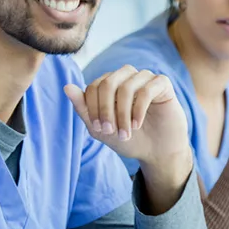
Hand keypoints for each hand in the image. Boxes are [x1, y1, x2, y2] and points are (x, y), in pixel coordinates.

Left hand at [64, 65, 189, 169]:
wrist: (157, 152)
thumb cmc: (129, 139)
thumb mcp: (101, 129)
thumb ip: (84, 109)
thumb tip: (66, 87)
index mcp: (110, 84)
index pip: (94, 86)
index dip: (93, 107)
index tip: (99, 129)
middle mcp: (126, 77)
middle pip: (107, 83)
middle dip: (105, 110)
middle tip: (109, 131)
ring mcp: (145, 78)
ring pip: (126, 86)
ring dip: (122, 113)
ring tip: (126, 133)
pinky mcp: (162, 84)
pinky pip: (146, 89)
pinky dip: (138, 109)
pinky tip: (137, 125)